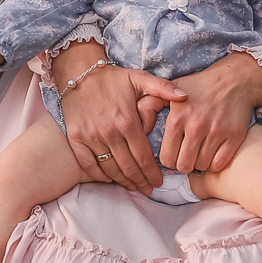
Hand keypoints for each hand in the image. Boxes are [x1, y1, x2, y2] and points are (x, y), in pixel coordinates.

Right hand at [55, 44, 183, 191]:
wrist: (78, 73)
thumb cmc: (112, 77)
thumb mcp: (139, 78)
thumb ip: (163, 88)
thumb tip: (185, 97)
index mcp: (127, 121)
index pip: (144, 156)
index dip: (152, 172)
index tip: (159, 181)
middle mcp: (109, 132)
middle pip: (129, 166)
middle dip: (141, 181)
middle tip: (148, 189)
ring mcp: (91, 137)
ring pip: (111, 168)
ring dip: (124, 181)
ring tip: (134, 187)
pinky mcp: (76, 139)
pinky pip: (89, 164)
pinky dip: (100, 175)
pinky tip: (110, 179)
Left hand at [154, 51, 261, 175]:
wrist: (233, 79)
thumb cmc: (199, 86)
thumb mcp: (171, 90)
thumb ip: (150, 104)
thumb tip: (140, 125)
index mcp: (177, 118)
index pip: (166, 158)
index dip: (169, 159)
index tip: (174, 155)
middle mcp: (196, 126)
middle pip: (184, 166)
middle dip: (184, 164)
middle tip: (187, 156)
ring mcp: (217, 132)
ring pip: (202, 166)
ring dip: (200, 162)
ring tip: (200, 152)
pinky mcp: (234, 136)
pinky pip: (220, 163)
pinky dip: (215, 163)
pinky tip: (213, 153)